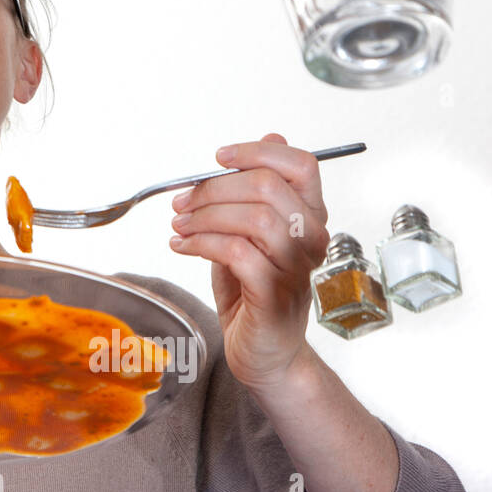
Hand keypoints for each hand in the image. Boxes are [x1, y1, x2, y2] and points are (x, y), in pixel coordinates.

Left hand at [167, 132, 329, 391]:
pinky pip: (238, 253)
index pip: (302, 165)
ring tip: (179, 226)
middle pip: (269, 187)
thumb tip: (270, 138)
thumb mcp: (251, 232)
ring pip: (254, 218)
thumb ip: (256, 191)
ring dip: (205, 216)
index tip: (218, 159)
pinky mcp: (274, 295)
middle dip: (213, 188)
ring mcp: (297, 268)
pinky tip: (182, 246)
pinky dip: (201, 244)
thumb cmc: (255, 290)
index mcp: (310, 217)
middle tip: (181, 202)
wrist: (264, 353)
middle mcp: (312, 239)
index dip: (257, 153)